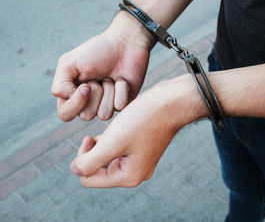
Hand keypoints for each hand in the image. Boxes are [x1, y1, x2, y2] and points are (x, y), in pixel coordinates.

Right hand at [51, 11, 154, 121]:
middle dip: (95, 93)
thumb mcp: (69, 62)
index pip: (65, 114)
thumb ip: (60, 84)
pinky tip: (122, 79)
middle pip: (86, 116)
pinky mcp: (125, 102)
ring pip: (104, 115)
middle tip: (99, 77)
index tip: (86, 86)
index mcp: (72, 94)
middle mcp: (89, 103)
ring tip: (110, 77)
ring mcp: (108, 104)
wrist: (125, 43)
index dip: (75, 103)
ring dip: (108, 91)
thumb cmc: (97, 51)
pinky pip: (120, 106)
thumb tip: (68, 100)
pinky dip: (121, 89)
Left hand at [70, 75, 205, 186]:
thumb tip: (76, 170)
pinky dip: (114, 138)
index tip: (90, 137)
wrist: (172, 102)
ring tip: (114, 128)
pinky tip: (121, 125)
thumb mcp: (112, 141)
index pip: (88, 179)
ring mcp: (140, 161)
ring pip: (107, 158)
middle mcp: (135, 173)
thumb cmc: (144, 119)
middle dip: (94, 150)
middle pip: (98, 170)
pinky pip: (119, 149)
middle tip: (102, 132)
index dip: (83, 158)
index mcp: (128, 176)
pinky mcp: (142, 149)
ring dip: (104, 142)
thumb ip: (89, 161)